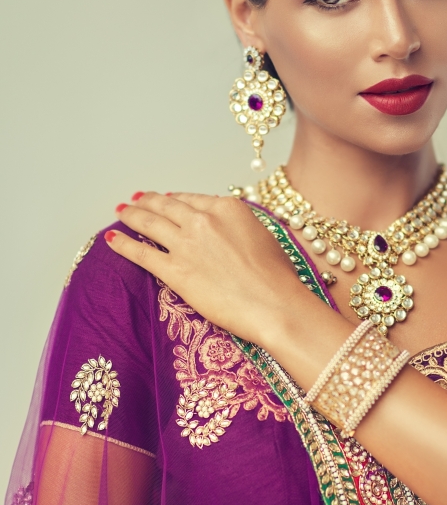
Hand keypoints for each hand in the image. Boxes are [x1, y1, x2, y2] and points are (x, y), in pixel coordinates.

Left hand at [106, 192, 306, 346]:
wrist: (274, 304)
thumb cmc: (277, 277)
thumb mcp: (264, 237)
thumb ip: (239, 228)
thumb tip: (230, 231)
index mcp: (228, 209)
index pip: (194, 200)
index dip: (176, 199)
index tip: (168, 200)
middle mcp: (204, 220)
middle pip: (167, 206)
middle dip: (149, 201)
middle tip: (138, 200)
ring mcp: (186, 244)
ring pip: (149, 223)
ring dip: (132, 215)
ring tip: (122, 210)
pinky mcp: (174, 270)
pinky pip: (140, 253)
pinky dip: (123, 243)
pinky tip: (112, 238)